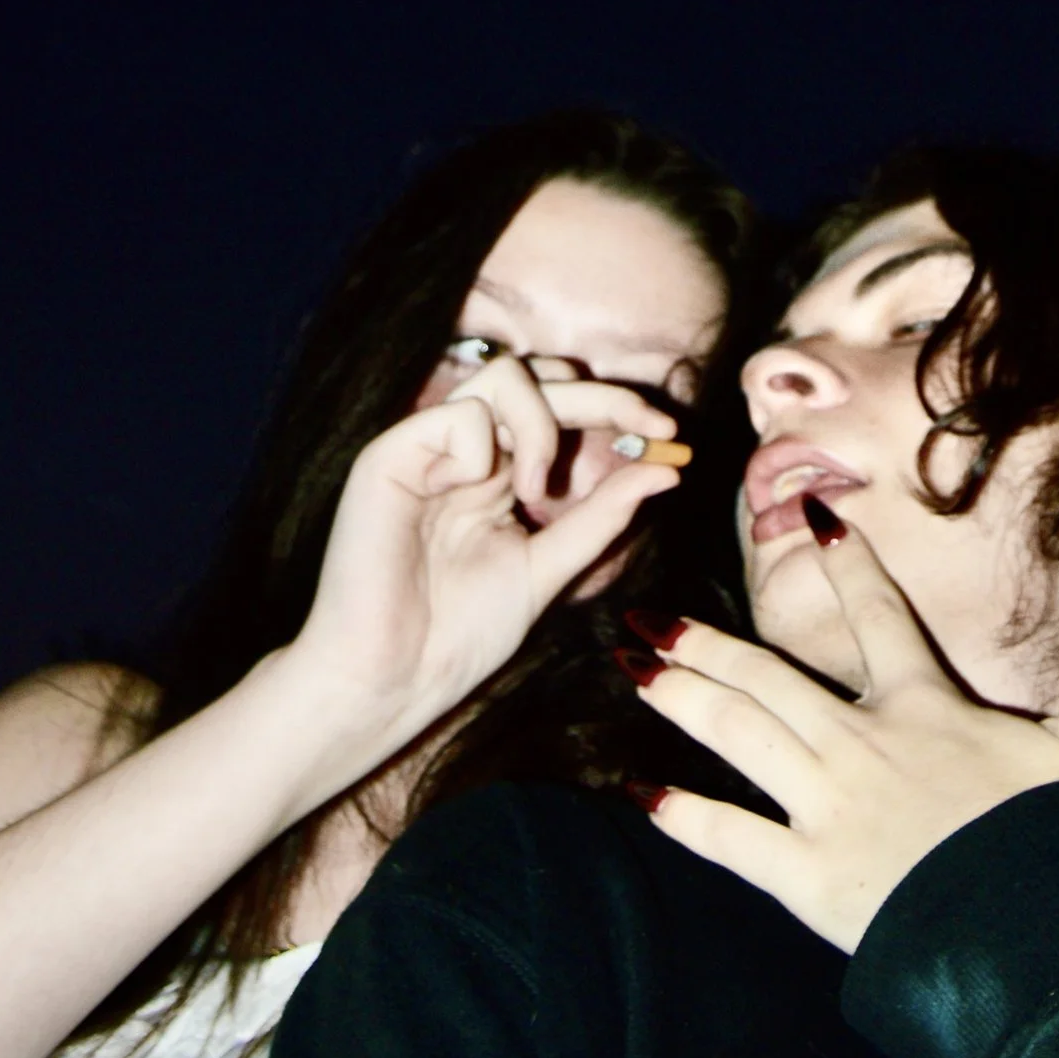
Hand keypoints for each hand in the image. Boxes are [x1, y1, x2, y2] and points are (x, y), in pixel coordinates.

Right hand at [277, 359, 688, 792]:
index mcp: (496, 473)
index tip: (670, 432)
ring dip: (542, 422)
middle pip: (539, 378)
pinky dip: (484, 446)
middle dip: (603, 396)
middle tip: (651, 424)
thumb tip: (666, 470)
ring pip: (502, 376)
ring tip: (537, 489)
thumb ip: (600, 517)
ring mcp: (426, 449)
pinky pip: (459, 414)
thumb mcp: (548, 569)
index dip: (615, 408)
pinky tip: (477, 494)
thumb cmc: (458, 636)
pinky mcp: (388, 456)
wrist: (393, 680)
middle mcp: (463, 451)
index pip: (560, 409)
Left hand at [635, 509, 1058, 950]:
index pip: (877, 612)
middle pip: (767, 676)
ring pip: (737, 733)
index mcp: (927, 705)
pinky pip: (730, 837)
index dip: (844, 558)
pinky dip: (684, 815)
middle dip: (703, 644)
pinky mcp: (807, 877)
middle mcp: (864, 743)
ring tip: (634, 668)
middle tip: (647, 618)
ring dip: (682, 697)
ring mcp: (828, 808)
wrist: (1049, 943)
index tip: (807, 514)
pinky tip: (643, 795)